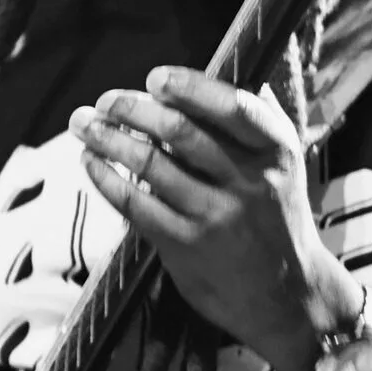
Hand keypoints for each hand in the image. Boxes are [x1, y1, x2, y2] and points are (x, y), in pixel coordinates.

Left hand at [71, 65, 356, 370]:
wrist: (288, 297)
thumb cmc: (274, 216)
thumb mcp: (282, 167)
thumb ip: (254, 124)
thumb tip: (225, 74)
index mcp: (276, 152)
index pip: (233, 107)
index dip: (190, 87)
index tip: (154, 77)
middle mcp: (249, 182)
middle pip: (181, 132)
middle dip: (133, 108)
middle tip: (104, 100)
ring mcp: (216, 216)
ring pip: (150, 164)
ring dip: (108, 138)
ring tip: (84, 124)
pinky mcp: (186, 246)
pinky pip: (135, 204)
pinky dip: (106, 178)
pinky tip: (90, 162)